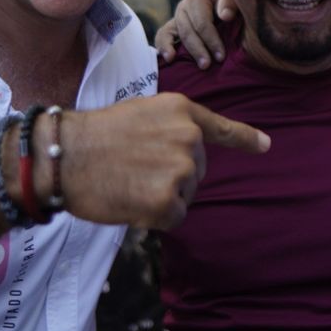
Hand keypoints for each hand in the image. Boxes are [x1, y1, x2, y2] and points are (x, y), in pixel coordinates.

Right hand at [54, 92, 267, 229]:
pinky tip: (130, 201)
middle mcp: (188, 138)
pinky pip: (173, 218)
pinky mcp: (168, 201)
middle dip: (171, 177)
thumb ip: (170, 127)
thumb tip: (187, 152)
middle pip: (196, 172)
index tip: (266, 146)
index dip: (245, 138)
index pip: (221, 128)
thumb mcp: (141, 112)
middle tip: (133, 167)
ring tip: (128, 181)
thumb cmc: (93, 135)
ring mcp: (180, 170)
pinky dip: (154, 218)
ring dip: (161, 197)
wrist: (64, 155)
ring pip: (184, 196)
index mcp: (182, 112)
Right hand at [155, 0, 235, 66]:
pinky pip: (163, 36)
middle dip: (197, 49)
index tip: (221, 57)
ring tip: (175, 61)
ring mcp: (177, 17)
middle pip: (187, 30)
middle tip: (206, 65)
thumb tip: (225, 15)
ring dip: (175, 49)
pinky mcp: (173, 28)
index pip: (203, 22)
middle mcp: (184, 6)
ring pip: (171, 34)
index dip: (211, 40)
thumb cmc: (234, 3)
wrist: (229, 6)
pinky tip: (168, 58)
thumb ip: (232, 0)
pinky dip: (162, 46)